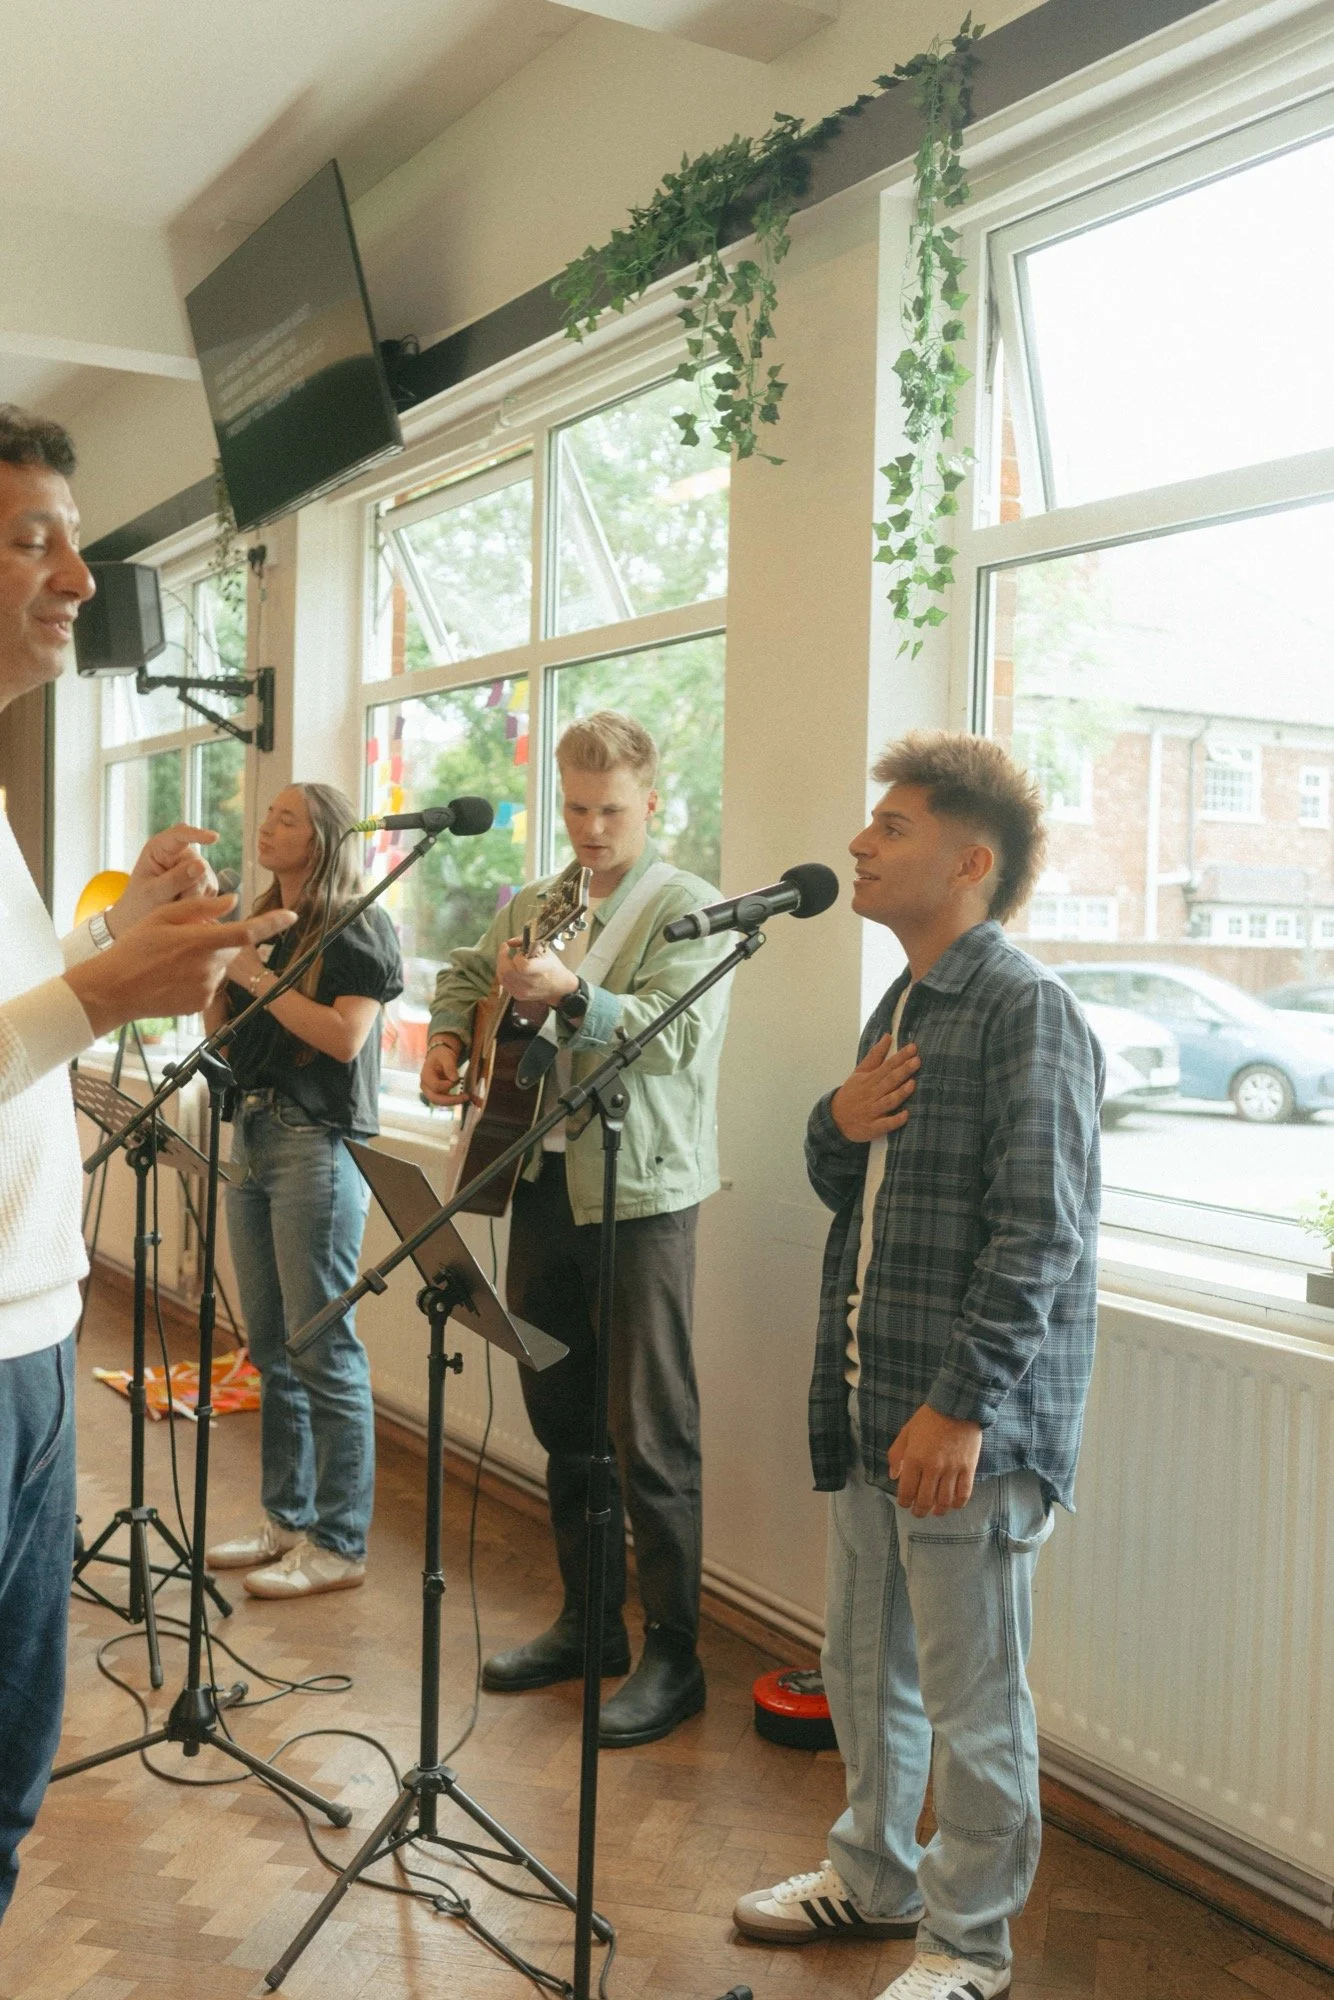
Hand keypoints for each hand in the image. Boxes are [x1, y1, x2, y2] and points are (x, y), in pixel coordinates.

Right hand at [64, 897, 294, 1039]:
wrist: (114, 990)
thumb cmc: (134, 948)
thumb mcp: (162, 916)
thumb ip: (200, 908)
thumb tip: (232, 901)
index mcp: (200, 941)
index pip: (247, 932)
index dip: (272, 924)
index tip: (292, 916)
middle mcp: (208, 967)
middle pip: (230, 948)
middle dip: (217, 941)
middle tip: (184, 939)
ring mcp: (206, 988)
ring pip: (218, 967)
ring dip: (205, 960)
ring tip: (171, 961)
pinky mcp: (200, 1004)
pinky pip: (208, 985)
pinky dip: (197, 978)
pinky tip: (172, 978)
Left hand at [108, 822, 219, 933]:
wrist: (143, 917)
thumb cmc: (140, 902)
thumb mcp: (151, 893)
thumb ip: (174, 880)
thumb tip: (201, 865)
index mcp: (160, 847)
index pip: (179, 834)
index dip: (197, 835)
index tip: (214, 838)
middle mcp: (182, 853)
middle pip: (198, 866)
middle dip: (188, 889)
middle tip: (170, 905)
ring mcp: (197, 868)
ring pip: (206, 881)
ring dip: (192, 899)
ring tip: (173, 905)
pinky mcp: (207, 883)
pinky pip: (210, 894)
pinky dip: (198, 905)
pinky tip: (184, 907)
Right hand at [419, 1037, 474, 1106]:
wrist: (439, 1056)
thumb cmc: (442, 1055)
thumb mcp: (447, 1057)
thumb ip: (450, 1067)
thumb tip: (454, 1079)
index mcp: (426, 1075)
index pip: (435, 1086)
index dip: (446, 1085)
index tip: (457, 1080)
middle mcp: (425, 1086)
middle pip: (435, 1099)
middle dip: (451, 1100)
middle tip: (466, 1097)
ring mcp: (430, 1091)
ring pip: (440, 1102)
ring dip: (453, 1101)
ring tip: (466, 1097)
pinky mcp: (436, 1094)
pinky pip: (444, 1100)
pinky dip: (453, 1100)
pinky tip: (463, 1097)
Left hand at [497, 941, 577, 1007]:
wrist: (559, 987)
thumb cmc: (552, 967)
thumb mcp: (544, 949)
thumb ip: (525, 942)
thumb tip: (510, 942)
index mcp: (541, 970)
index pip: (523, 965)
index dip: (516, 956)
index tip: (512, 947)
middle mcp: (531, 983)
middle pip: (507, 972)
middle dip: (502, 958)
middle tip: (504, 950)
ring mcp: (524, 991)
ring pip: (502, 977)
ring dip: (501, 965)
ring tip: (506, 959)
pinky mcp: (518, 996)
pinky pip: (504, 984)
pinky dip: (504, 974)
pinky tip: (509, 969)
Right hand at [831, 1035, 919, 1142]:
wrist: (835, 1119)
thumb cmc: (851, 1093)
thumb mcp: (860, 1072)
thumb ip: (875, 1055)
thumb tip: (888, 1036)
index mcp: (869, 1079)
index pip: (887, 1066)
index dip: (900, 1057)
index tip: (913, 1048)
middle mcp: (872, 1094)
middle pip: (889, 1081)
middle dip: (903, 1071)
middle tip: (917, 1061)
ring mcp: (872, 1111)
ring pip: (888, 1100)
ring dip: (900, 1093)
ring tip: (913, 1084)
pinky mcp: (873, 1127)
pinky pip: (885, 1124)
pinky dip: (895, 1120)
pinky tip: (906, 1115)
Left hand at [888, 1405, 983, 1516]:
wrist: (957, 1406)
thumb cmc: (928, 1419)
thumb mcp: (906, 1432)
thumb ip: (896, 1455)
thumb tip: (894, 1476)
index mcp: (914, 1459)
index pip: (907, 1490)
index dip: (904, 1502)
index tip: (904, 1503)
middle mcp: (933, 1468)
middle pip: (925, 1500)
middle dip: (919, 1510)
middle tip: (918, 1512)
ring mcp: (952, 1470)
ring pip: (944, 1501)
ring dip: (938, 1510)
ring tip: (935, 1511)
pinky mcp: (968, 1469)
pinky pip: (963, 1494)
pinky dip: (957, 1504)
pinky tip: (952, 1505)